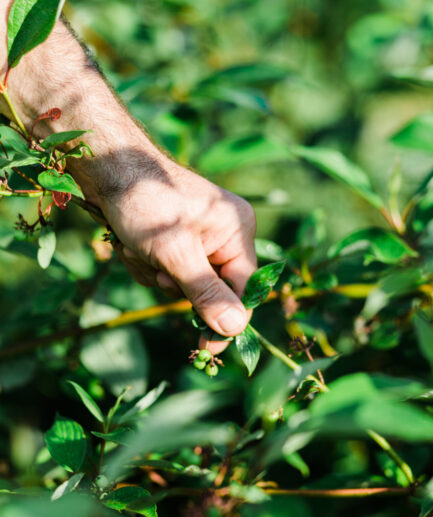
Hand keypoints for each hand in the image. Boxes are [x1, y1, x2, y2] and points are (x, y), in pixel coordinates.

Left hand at [99, 158, 256, 352]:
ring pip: (181, 282)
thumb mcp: (175, 252)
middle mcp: (223, 233)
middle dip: (175, 284)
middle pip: (209, 289)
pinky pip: (165, 270)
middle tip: (157, 268)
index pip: (243, 289)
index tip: (208, 350)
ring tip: (137, 246)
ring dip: (154, 273)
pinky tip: (130, 243)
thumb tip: (234, 328)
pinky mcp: (173, 237)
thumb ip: (206, 292)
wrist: (106, 167)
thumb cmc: (144, 201)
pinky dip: (144, 264)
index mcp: (237, 230)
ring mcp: (198, 235)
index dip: (226, 320)